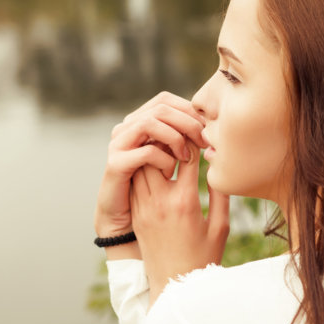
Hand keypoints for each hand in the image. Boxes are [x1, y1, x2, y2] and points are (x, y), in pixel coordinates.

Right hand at [94, 92, 206, 244]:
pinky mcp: (116, 166)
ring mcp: (118, 146)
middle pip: (159, 107)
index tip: (207, 128)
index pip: (165, 100)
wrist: (123, 222)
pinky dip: (163, 159)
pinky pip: (145, 152)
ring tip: (186, 157)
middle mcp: (126, 130)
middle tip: (203, 141)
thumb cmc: (149, 194)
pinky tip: (171, 173)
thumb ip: (177, 143)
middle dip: (187, 121)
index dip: (188, 109)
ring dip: (175, 137)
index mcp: (139, 126)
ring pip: (149, 123)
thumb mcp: (166, 163)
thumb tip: (207, 129)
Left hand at [130, 140, 229, 304]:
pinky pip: (134, 182)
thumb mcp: (220, 228)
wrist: (173, 288)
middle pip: (156, 154)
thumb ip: (220, 196)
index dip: (194, 139)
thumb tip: (218, 168)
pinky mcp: (136, 214)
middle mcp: (160, 202)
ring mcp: (143, 208)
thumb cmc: (202, 259)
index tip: (201, 133)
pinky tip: (154, 163)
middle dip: (168, 138)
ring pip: (140, 165)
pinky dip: (143, 168)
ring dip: (152, 152)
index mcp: (184, 202)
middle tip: (179, 131)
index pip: (186, 156)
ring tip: (166, 143)